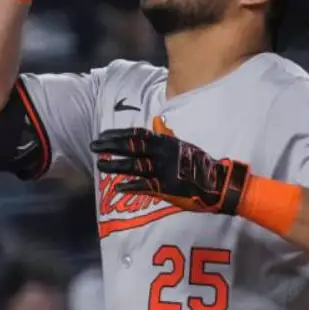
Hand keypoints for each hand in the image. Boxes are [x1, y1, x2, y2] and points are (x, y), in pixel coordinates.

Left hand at [90, 119, 248, 214]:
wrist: (214, 183)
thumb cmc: (198, 164)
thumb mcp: (182, 145)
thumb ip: (166, 135)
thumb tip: (156, 122)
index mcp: (165, 141)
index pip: (136, 134)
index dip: (118, 134)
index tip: (103, 135)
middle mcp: (162, 153)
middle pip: (131, 147)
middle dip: (110, 146)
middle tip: (94, 146)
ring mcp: (163, 170)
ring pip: (133, 166)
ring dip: (115, 165)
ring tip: (100, 165)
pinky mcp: (165, 187)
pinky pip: (144, 186)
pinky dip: (130, 186)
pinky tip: (118, 187)